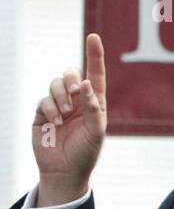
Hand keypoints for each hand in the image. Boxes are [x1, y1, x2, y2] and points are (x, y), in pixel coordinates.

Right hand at [32, 33, 107, 205]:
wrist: (64, 171)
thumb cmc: (86, 152)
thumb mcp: (96, 131)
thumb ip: (93, 107)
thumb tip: (88, 85)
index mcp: (95, 102)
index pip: (96, 74)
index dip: (94, 55)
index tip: (93, 36)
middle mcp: (77, 101)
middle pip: (71, 75)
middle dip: (71, 79)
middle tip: (77, 91)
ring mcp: (58, 106)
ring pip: (55, 85)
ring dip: (61, 96)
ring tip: (66, 113)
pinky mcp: (42, 114)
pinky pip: (43, 100)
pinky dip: (50, 108)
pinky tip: (56, 121)